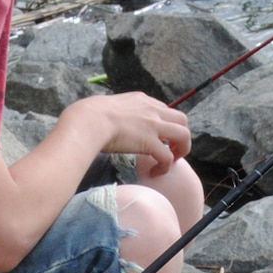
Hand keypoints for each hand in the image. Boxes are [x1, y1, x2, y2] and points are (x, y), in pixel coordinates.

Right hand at [68, 92, 191, 174]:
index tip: (159, 137)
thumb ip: (116, 113)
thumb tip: (107, 122)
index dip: (166, 125)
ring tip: (171, 161)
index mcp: (142, 100)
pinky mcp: (150, 142)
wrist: (88, 121)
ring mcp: (153, 125)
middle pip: (182, 119)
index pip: (164, 110)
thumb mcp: (108, 106)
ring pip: (184, 135)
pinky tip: (156, 172)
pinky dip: (165, 166)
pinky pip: (167, 156)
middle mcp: (152, 110)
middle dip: (181, 135)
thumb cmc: (89, 116)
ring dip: (181, 149)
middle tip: (171, 149)